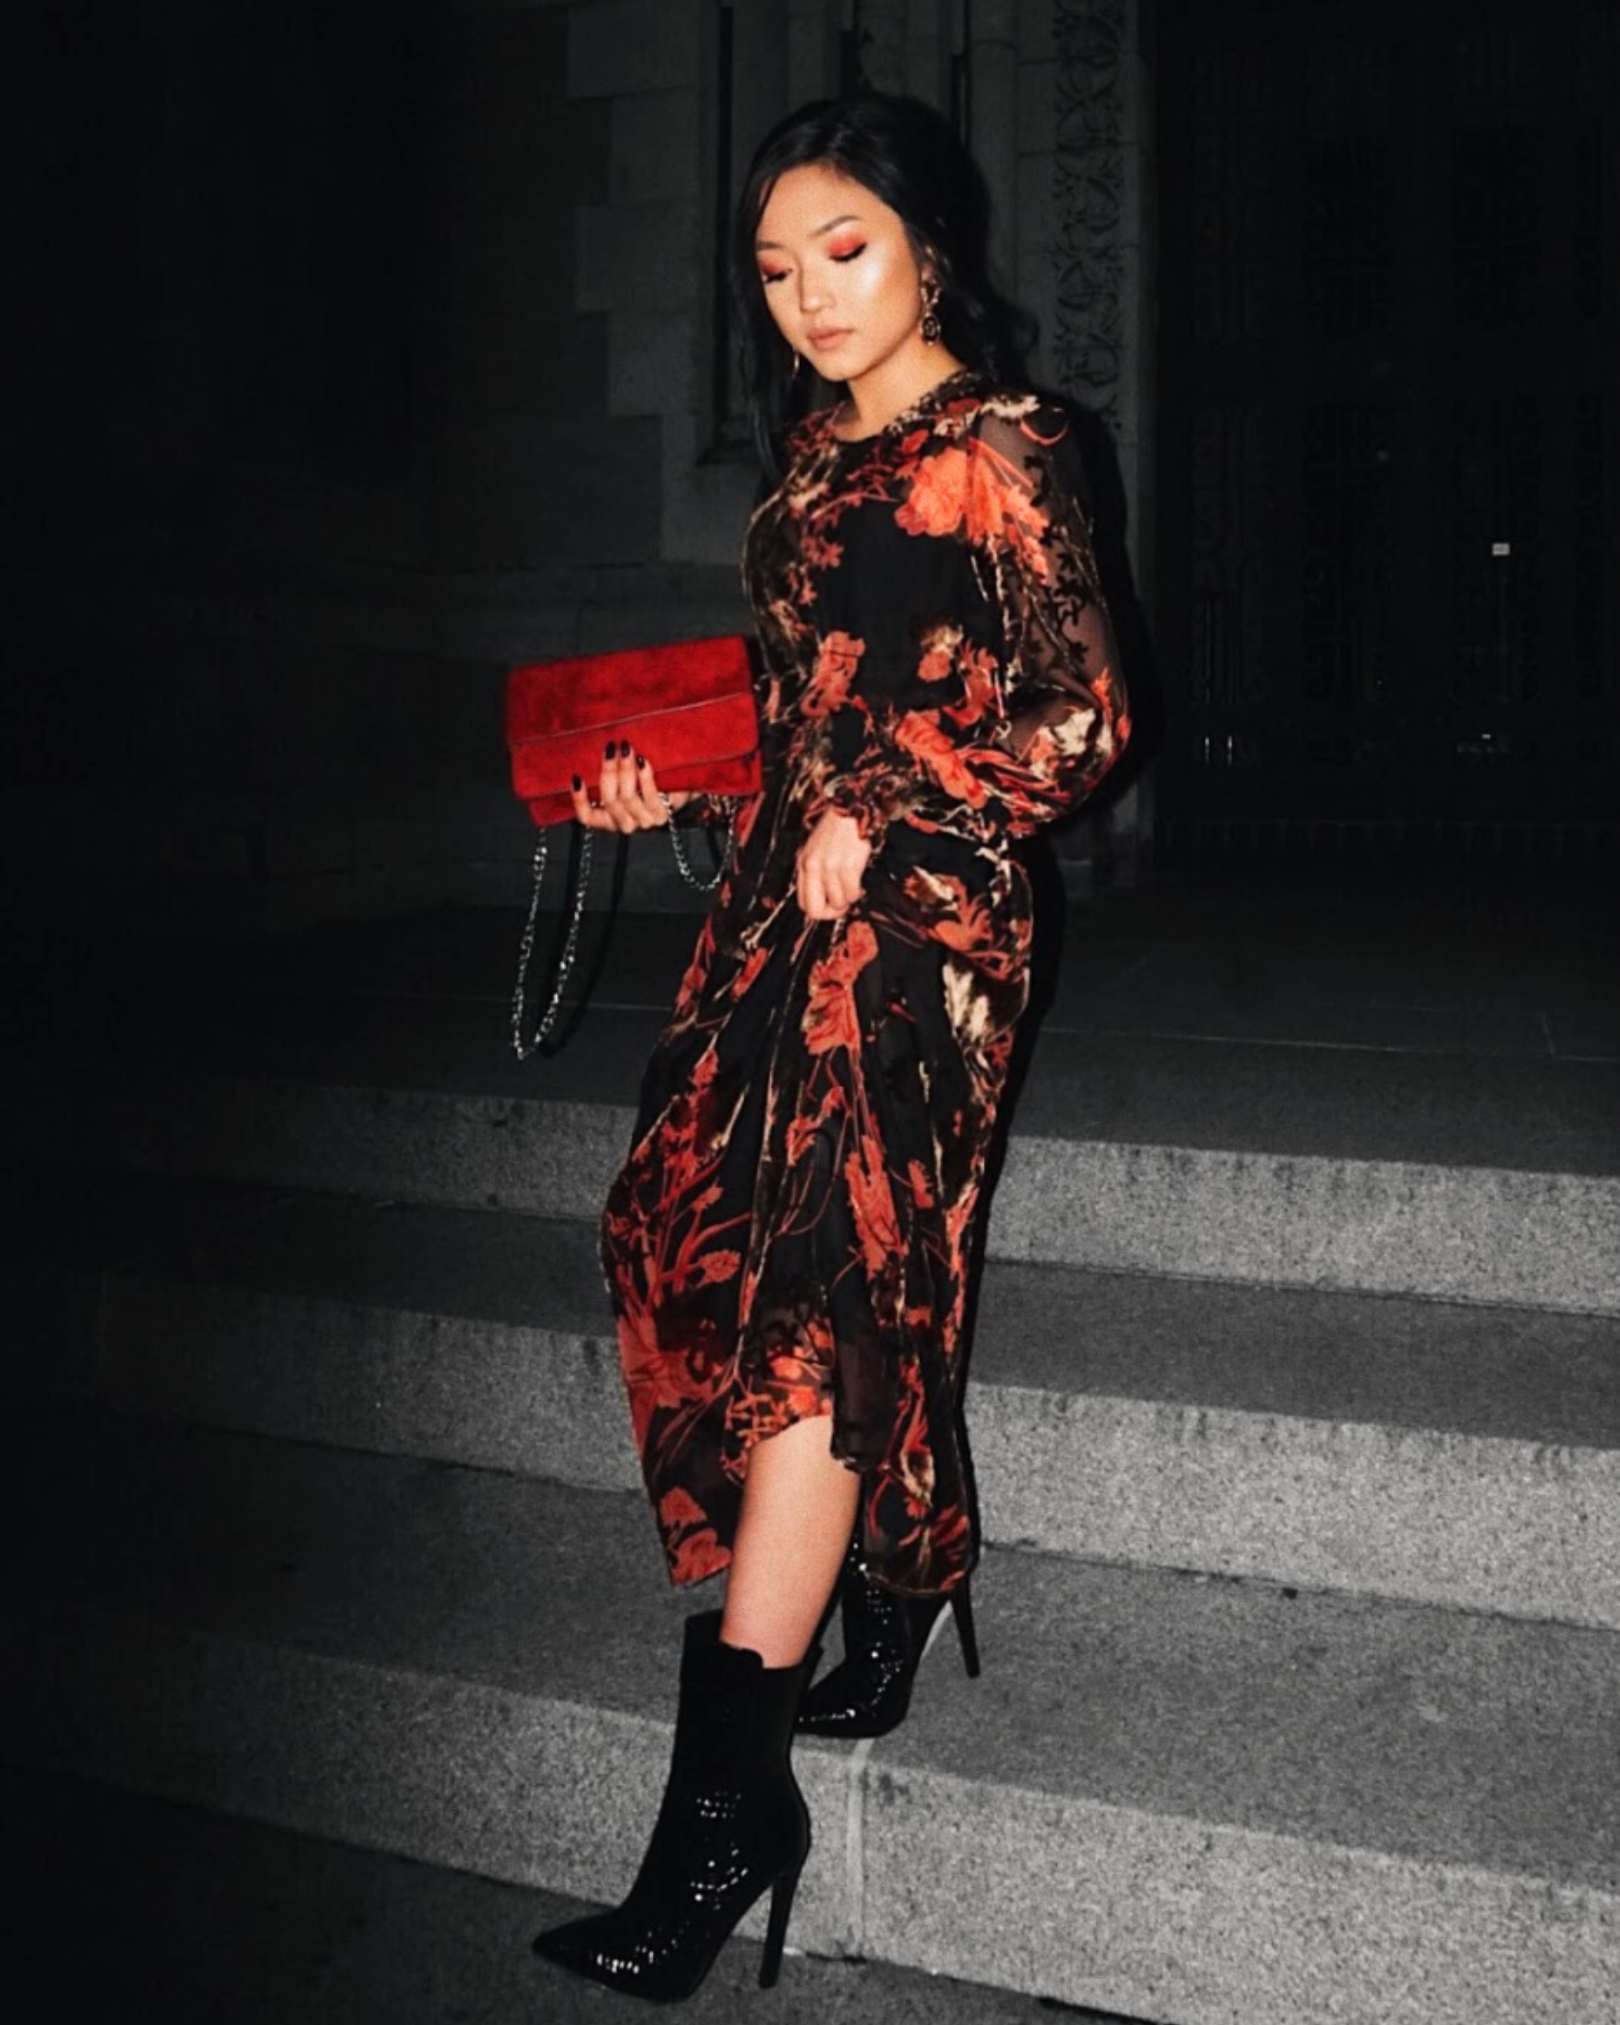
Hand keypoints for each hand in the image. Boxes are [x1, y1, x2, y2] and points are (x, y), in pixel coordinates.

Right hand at [570, 743, 691, 832]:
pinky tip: (643, 762)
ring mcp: (643, 822)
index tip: (577, 777)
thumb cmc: (647, 777)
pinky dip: (644, 778)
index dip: (580, 800)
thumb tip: (599, 747)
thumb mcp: (623, 774)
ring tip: (627, 749)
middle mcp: (624, 823)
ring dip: (626, 771)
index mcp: (609, 817)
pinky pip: (649, 798)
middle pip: (609, 801)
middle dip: (608, 772)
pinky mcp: (661, 816)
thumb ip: (609, 769)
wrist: (682, 784)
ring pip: (627, 799)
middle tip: (611, 748)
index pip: (587, 817)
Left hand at [796, 808, 869, 919]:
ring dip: (848, 898)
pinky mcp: (846, 867)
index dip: (819, 910)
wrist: (852, 809)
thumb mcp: (817, 850)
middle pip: (814, 910)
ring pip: (837, 902)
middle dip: (831, 913)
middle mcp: (812, 867)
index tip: (831, 906)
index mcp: (803, 863)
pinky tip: (859, 881)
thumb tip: (824, 898)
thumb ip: (816, 873)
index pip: (803, 902)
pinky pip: (851, 893)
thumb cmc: (837, 828)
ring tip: (853, 885)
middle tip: (843, 906)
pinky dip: (857, 891)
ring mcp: (829, 868)